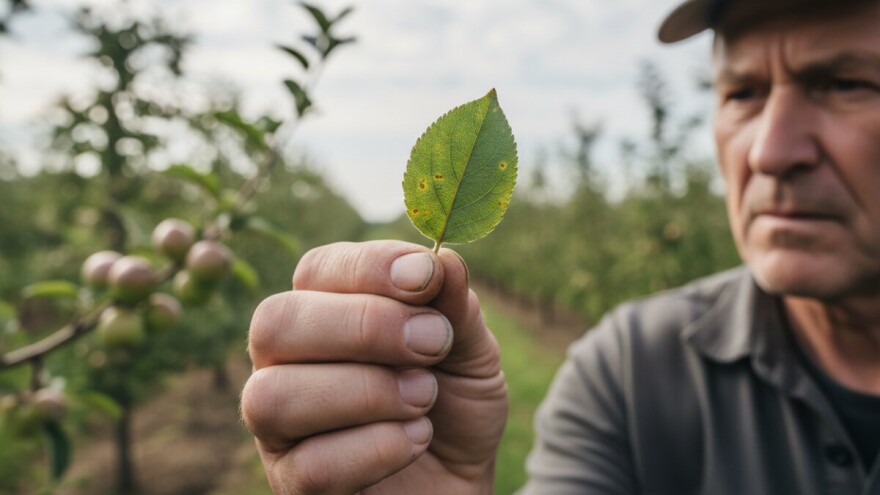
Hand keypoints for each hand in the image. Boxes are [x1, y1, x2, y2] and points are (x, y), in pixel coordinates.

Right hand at [241, 240, 508, 493]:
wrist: (462, 482)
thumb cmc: (454, 407)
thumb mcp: (470, 351)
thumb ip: (454, 308)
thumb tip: (444, 258)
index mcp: (323, 312)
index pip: (316, 269)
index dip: (369, 267)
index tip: (426, 278)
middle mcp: (285, 364)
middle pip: (275, 323)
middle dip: (362, 326)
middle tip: (432, 343)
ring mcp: (281, 429)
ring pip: (273, 396)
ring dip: (365, 391)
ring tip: (424, 397)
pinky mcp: (295, 485)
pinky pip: (310, 466)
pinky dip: (377, 448)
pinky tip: (415, 439)